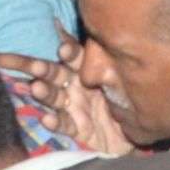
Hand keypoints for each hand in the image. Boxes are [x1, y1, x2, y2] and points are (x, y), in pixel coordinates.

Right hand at [39, 40, 135, 156]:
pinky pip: (65, 125)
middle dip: (43, 70)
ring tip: (36, 88)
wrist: (134, 134)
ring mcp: (74, 109)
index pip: (75, 57)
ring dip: (45, 93)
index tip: (63, 50)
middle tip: (35, 66)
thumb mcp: (121, 78)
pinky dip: (55, 123)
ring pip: (56, 98)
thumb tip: (105, 34)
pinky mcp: (76, 130)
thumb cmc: (125, 101)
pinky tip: (47, 119)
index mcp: (87, 71)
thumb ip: (110, 62)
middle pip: (56, 75)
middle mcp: (76, 87)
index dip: (69, 53)